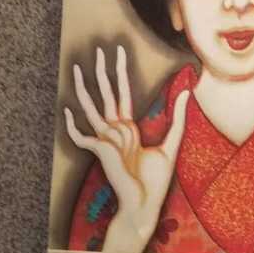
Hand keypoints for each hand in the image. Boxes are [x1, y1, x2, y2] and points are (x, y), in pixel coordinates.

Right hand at [64, 44, 188, 251]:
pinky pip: (82, 137)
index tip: (119, 52)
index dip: (120, 73)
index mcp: (128, 129)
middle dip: (103, 71)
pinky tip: (66, 112)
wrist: (145, 203)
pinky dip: (72, 126)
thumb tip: (186, 93)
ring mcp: (106, 141)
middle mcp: (115, 131)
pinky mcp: (100, 152)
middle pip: (106, 94)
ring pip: (91, 109)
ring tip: (75, 68)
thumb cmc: (154, 181)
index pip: (122, 94)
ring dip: (83, 88)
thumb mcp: (171, 144)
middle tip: (99, 49)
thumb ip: (177, 118)